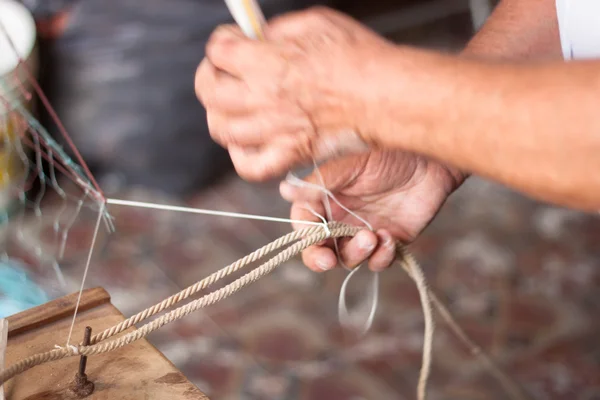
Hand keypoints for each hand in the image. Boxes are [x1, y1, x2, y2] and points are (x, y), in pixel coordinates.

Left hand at [195, 7, 395, 180]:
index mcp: (266, 62)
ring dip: (219, 114)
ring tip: (232, 106)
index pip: (218, 51)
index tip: (231, 42)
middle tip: (220, 71)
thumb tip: (259, 37)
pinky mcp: (290, 153)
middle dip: (209, 75)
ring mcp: (274, 130)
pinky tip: (246, 143)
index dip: (220, 42)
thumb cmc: (358, 56)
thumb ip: (279, 30)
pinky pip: (251, 167)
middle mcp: (263, 98)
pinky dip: (241, 157)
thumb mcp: (316, 22)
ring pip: (222, 129)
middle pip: (209, 91)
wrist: (385, 96)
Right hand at [280, 151, 464, 271]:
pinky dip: (381, 257)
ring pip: (349, 259)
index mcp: (325, 199)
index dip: (306, 237)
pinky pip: (378, 261)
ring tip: (373, 236)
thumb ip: (320, 182)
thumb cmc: (388, 152)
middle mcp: (340, 218)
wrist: (431, 158)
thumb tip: (284, 190)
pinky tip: (389, 238)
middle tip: (329, 260)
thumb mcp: (350, 165)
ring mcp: (364, 231)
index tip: (316, 240)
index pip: (304, 225)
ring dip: (357, 254)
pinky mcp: (390, 240)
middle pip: (320, 250)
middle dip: (321, 259)